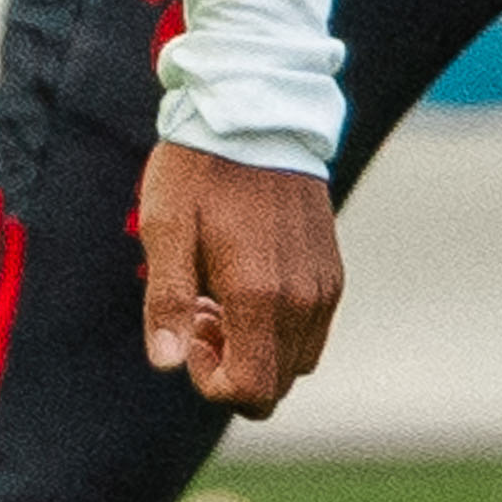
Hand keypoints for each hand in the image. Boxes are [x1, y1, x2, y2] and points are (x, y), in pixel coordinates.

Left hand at [136, 142, 346, 412]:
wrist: (257, 112)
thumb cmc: (201, 169)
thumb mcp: (167, 229)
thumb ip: (168, 302)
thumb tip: (167, 364)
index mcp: (260, 294)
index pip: (251, 390)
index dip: (212, 382)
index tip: (190, 331)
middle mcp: (303, 299)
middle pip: (276, 386)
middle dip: (232, 367)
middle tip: (200, 314)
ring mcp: (324, 287)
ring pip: (296, 363)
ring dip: (256, 349)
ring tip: (221, 297)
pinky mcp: (333, 273)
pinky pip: (312, 332)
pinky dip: (279, 329)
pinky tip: (247, 284)